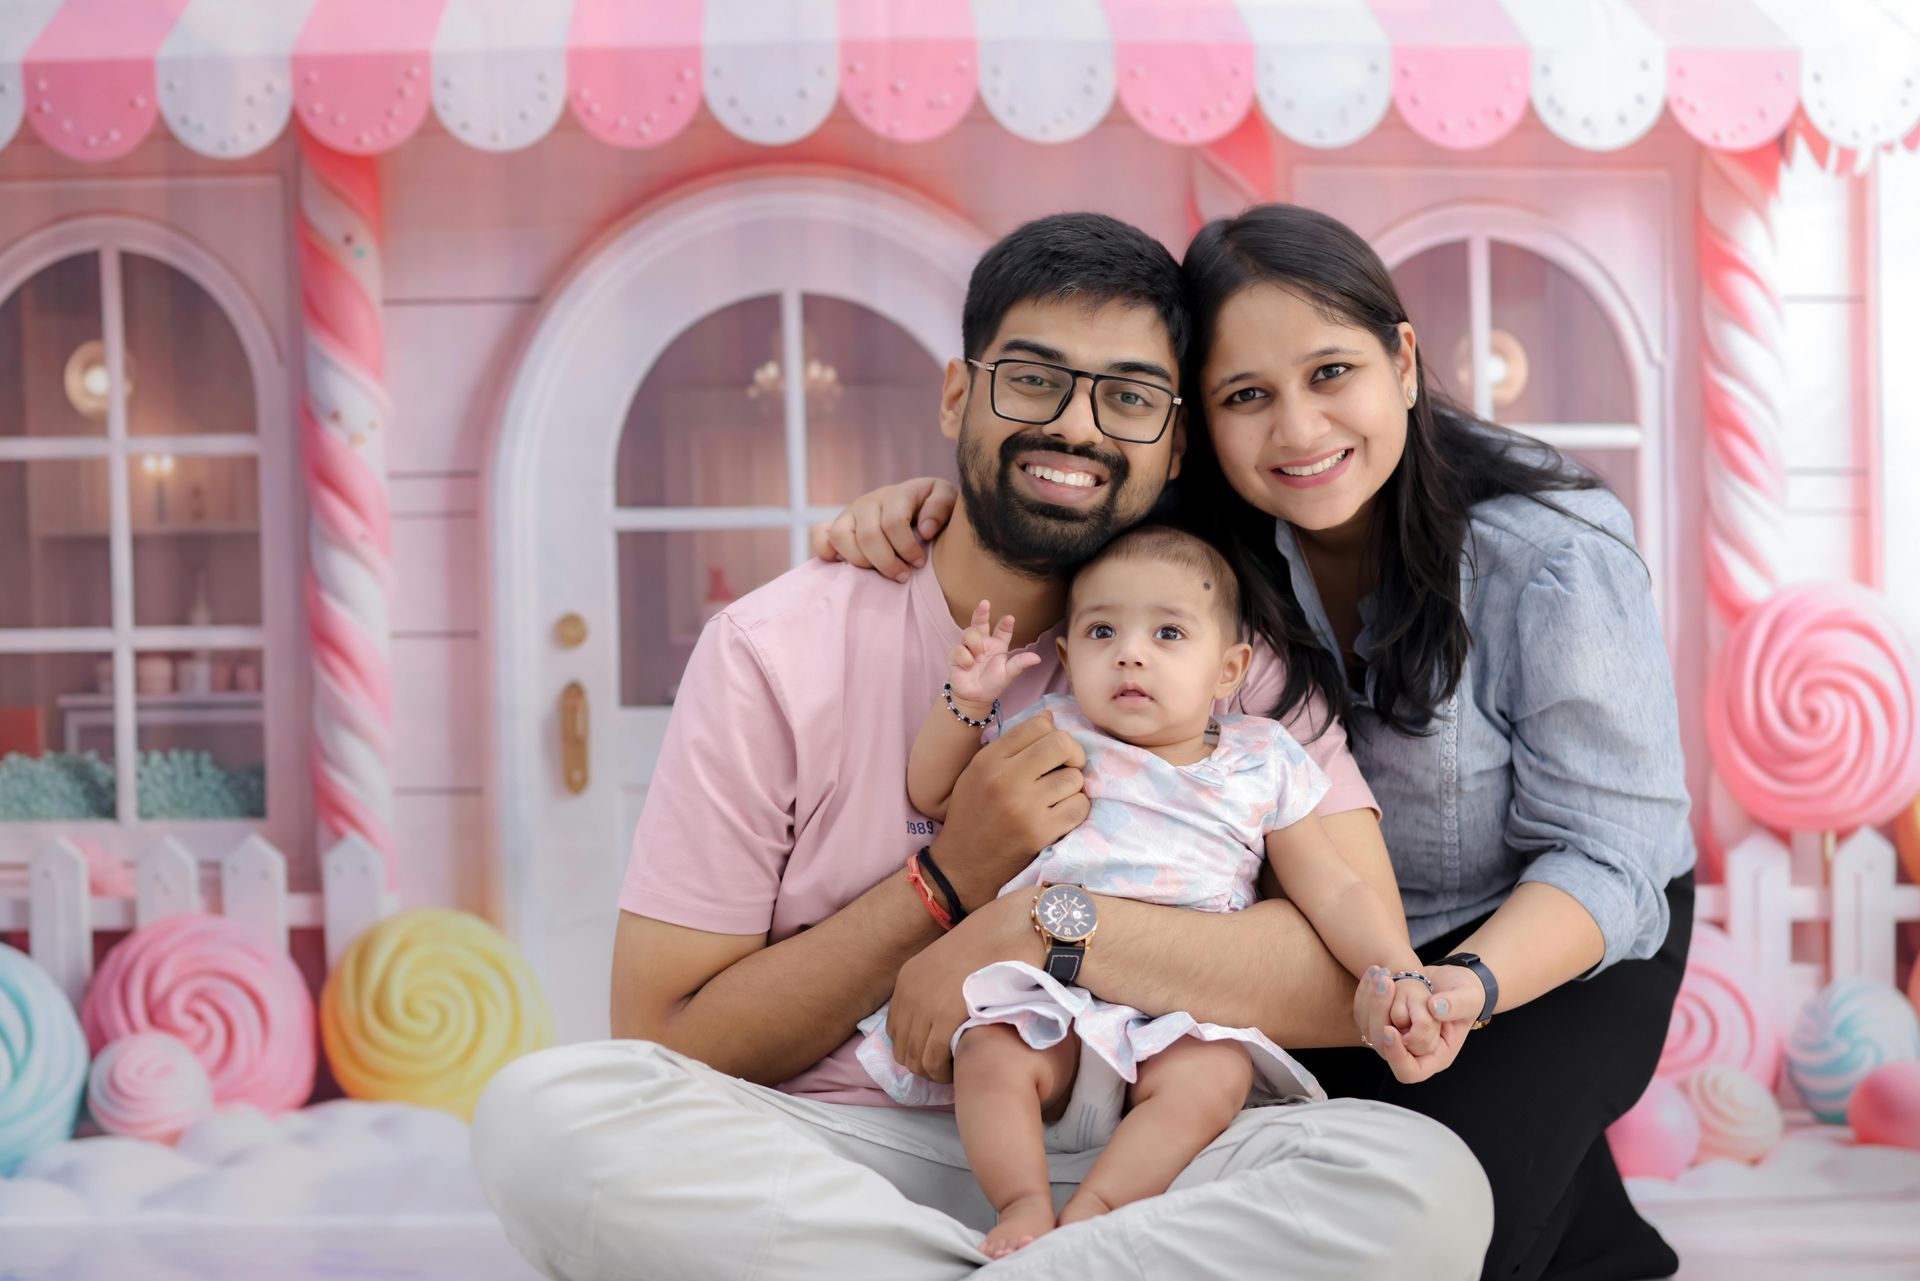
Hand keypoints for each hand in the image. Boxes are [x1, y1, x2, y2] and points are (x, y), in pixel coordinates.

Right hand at [808, 477, 957, 581]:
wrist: (918, 505)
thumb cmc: (933, 510)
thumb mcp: (947, 501)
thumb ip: (941, 508)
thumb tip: (924, 529)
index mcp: (898, 493)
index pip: (893, 523)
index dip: (907, 548)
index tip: (920, 563)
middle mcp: (870, 501)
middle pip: (868, 535)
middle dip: (887, 562)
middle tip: (903, 576)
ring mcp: (850, 512)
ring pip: (840, 536)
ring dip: (860, 561)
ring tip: (878, 573)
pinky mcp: (837, 525)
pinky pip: (819, 535)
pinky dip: (825, 551)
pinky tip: (843, 563)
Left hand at [887, 892, 1038, 1082]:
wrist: (1010, 930)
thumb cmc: (989, 945)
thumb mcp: (948, 965)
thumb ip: (936, 989)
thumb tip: (939, 1015)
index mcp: (907, 980)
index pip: (895, 1030)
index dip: (914, 1047)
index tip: (936, 1053)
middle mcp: (908, 994)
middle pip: (902, 1049)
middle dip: (922, 1064)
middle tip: (947, 1067)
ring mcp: (924, 1005)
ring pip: (915, 1060)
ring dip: (933, 1071)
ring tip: (954, 1068)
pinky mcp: (944, 1016)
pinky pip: (933, 1060)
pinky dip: (944, 1072)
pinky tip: (959, 1066)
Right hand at [931, 711, 1087, 909]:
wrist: (961, 866)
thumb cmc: (972, 814)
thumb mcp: (979, 772)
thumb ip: (1012, 745)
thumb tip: (1050, 718)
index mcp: (989, 759)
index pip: (1038, 725)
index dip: (1052, 734)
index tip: (1052, 752)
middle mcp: (1005, 779)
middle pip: (1061, 744)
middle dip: (1072, 755)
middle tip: (1066, 769)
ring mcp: (1024, 807)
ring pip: (1074, 778)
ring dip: (1072, 788)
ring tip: (1056, 798)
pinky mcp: (1040, 833)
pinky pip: (1079, 807)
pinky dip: (1076, 810)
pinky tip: (1060, 815)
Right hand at [950, 600, 1041, 708]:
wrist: (975, 697)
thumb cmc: (993, 684)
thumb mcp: (1008, 674)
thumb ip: (1019, 663)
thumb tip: (1037, 658)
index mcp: (998, 645)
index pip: (1002, 631)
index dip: (1006, 624)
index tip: (1010, 618)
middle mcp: (983, 643)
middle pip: (980, 622)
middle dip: (982, 612)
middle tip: (985, 603)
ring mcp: (968, 647)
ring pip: (969, 632)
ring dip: (974, 643)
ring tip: (978, 657)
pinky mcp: (956, 654)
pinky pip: (958, 648)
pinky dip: (964, 657)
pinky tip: (968, 666)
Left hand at [1353, 965, 1474, 1082]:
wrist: (1453, 980)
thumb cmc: (1466, 995)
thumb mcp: (1469, 998)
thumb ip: (1457, 1005)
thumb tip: (1435, 1008)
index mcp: (1436, 1055)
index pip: (1410, 1071)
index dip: (1397, 1056)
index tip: (1390, 1029)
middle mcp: (1412, 1050)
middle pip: (1383, 1047)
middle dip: (1380, 1014)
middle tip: (1386, 983)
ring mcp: (1397, 1035)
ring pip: (1369, 1028)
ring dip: (1371, 1000)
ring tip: (1382, 974)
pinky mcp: (1385, 1018)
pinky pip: (1365, 1013)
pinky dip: (1367, 992)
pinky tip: (1375, 972)